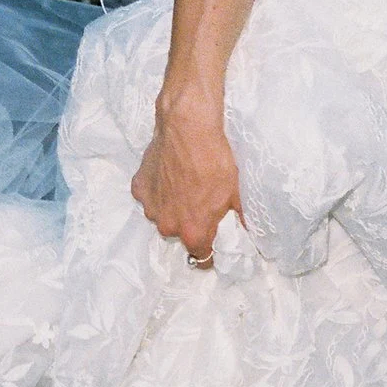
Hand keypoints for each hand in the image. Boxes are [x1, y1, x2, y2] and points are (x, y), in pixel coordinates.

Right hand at [132, 89, 241, 266]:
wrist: (188, 128)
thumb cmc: (214, 160)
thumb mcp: (235, 192)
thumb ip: (238, 217)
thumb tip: (246, 229)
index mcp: (193, 231)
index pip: (200, 258)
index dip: (208, 254)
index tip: (212, 248)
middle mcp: (168, 225)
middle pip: (179, 233)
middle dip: (188, 222)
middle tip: (199, 201)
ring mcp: (151, 207)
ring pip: (163, 214)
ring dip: (172, 205)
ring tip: (184, 183)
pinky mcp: (140, 187)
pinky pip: (151, 194)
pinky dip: (159, 188)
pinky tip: (170, 171)